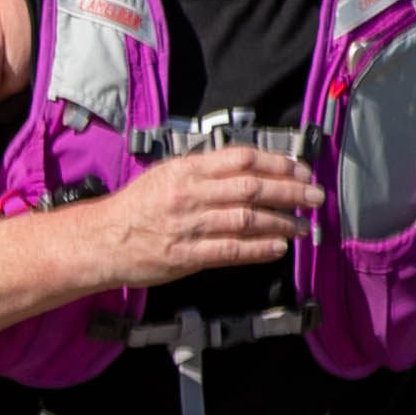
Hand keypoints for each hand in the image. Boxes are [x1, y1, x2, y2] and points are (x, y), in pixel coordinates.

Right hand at [96, 143, 321, 284]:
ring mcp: (188, 226)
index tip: (300, 171)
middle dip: (291, 192)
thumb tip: (250, 168)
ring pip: (247, 220)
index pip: (242, 159)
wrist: (101, 239)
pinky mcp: (186, 255)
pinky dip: (259, 248)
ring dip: (282, 222)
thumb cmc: (136, 208)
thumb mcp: (166, 175)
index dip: (278, 164)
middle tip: (315, 196)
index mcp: (186, 170)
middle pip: (252, 188)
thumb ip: (205, 170)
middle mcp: (189, 194)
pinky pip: (232, 250)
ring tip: (304, 226)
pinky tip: (278, 246)